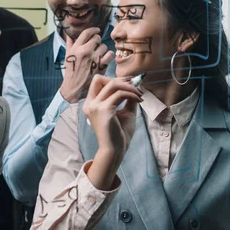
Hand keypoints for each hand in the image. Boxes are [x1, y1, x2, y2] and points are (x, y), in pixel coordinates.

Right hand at [59, 27, 114, 102]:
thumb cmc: (71, 71)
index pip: (87, 32)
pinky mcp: (101, 66)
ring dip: (103, 50)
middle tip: (96, 47)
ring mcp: (94, 59)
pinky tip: (104, 59)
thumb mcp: (67, 56)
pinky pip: (110, 54)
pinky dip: (108, 56)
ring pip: (104, 46)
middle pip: (97, 38)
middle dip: (97, 41)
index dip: (94, 30)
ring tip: (98, 55)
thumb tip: (69, 34)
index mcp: (76, 48)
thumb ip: (70, 44)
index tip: (97, 30)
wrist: (74, 87)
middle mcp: (85, 51)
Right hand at [83, 75, 142, 189]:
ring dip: (129, 86)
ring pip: (112, 84)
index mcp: (91, 104)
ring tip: (139, 94)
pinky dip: (131, 94)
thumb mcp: (124, 111)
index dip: (113, 79)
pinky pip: (120, 94)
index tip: (129, 83)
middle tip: (135, 86)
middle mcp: (90, 104)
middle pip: (101, 79)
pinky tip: (139, 100)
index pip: (97, 82)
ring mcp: (95, 106)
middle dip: (120, 80)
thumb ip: (127, 97)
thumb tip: (135, 84)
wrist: (116, 150)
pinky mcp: (104, 110)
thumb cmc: (119, 133)